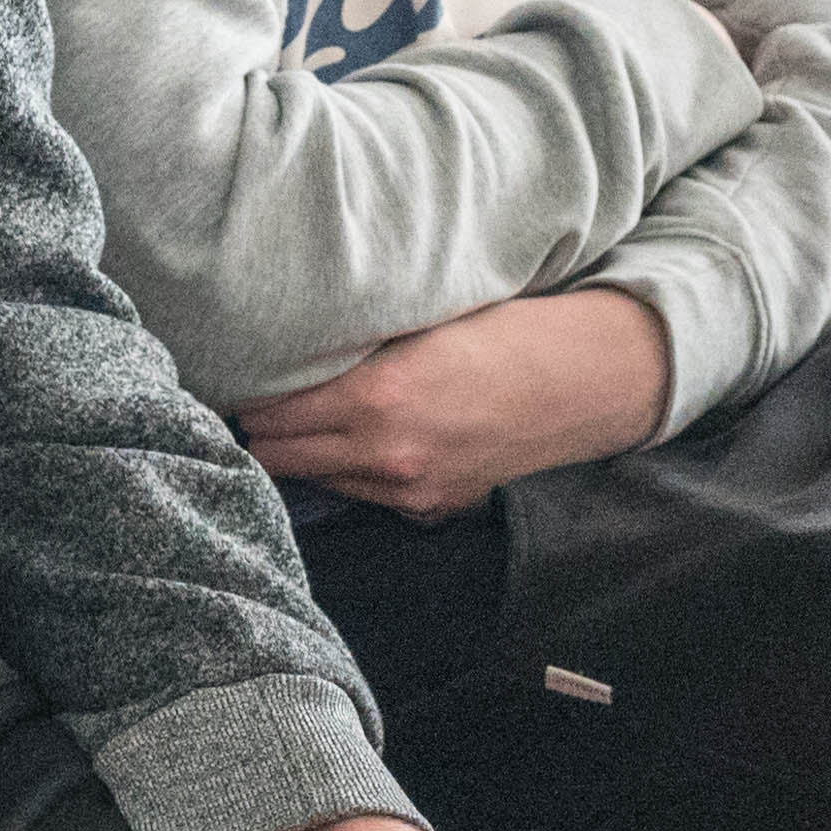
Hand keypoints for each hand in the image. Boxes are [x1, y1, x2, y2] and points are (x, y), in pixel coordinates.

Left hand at [237, 291, 672, 520]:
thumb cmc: (504, 332)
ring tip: (306, 420)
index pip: (268, 414)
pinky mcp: (429, 507)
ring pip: (314, 480)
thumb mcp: (422, 323)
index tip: (246, 374)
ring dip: (303, 453)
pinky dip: (347, 469)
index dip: (250, 393)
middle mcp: (384, 453)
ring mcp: (407, 489)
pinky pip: (360, 493)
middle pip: (275, 458)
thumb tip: (287, 342)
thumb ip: (355, 345)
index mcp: (375, 398)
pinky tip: (357, 440)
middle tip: (258, 399)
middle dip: (263, 429)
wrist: (583, 385)